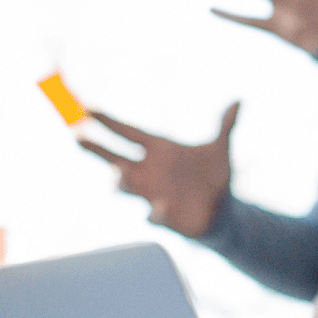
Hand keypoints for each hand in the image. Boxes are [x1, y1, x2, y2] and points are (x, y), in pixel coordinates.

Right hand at [76, 105, 236, 238]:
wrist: (224, 211)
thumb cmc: (215, 177)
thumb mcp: (220, 149)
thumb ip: (225, 125)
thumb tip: (239, 101)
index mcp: (159, 150)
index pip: (128, 132)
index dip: (109, 121)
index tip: (87, 109)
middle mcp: (149, 171)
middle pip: (114, 157)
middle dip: (96, 149)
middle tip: (78, 138)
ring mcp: (153, 194)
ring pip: (127, 187)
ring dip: (121, 181)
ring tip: (119, 173)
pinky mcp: (165, 217)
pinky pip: (155, 215)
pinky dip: (157, 212)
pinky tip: (161, 207)